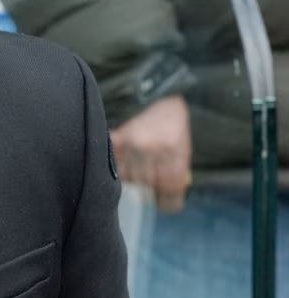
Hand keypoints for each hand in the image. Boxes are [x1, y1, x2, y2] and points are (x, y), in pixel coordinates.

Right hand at [111, 95, 191, 212]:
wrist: (156, 92)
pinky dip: (119, 167)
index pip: (170, 188)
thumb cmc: (173, 123)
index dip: (169, 202)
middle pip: (147, 186)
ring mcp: (130, 143)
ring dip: (134, 180)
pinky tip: (124, 166)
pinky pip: (114, 164)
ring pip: (129, 178)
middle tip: (152, 191)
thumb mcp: (183, 147)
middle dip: (151, 192)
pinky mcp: (115, 138)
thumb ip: (175, 171)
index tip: (166, 205)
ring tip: (139, 174)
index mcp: (174, 151)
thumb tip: (165, 196)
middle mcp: (151, 149)